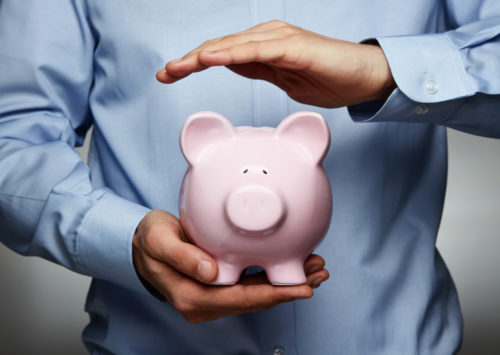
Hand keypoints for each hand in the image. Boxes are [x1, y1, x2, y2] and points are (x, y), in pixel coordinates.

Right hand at [132, 209, 328, 322]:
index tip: (303, 288)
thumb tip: (210, 271)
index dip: (274, 294)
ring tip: (313, 269)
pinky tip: (289, 266)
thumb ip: (181, 256)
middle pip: (255, 300)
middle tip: (318, 273)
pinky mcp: (218, 286)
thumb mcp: (159, 241)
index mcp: (192, 296)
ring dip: (285, 283)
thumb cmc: (149, 241)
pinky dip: (272, 277)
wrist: (143, 245)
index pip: (241, 299)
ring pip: (256, 294)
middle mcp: (206, 303)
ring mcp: (213, 297)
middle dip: (289, 288)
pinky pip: (250, 285)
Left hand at [156, 20, 395, 107]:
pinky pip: (256, 50)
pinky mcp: (293, 46)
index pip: (221, 54)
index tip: (170, 76)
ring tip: (176, 69)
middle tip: (164, 74)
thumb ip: (258, 70)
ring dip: (201, 56)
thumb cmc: (329, 80)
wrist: (365, 79)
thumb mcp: (283, 81)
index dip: (193, 63)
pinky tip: (209, 59)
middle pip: (220, 47)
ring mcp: (280, 39)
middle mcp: (268, 37)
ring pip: (232, 45)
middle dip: (188, 61)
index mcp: (264, 47)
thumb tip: (232, 63)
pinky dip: (231, 54)